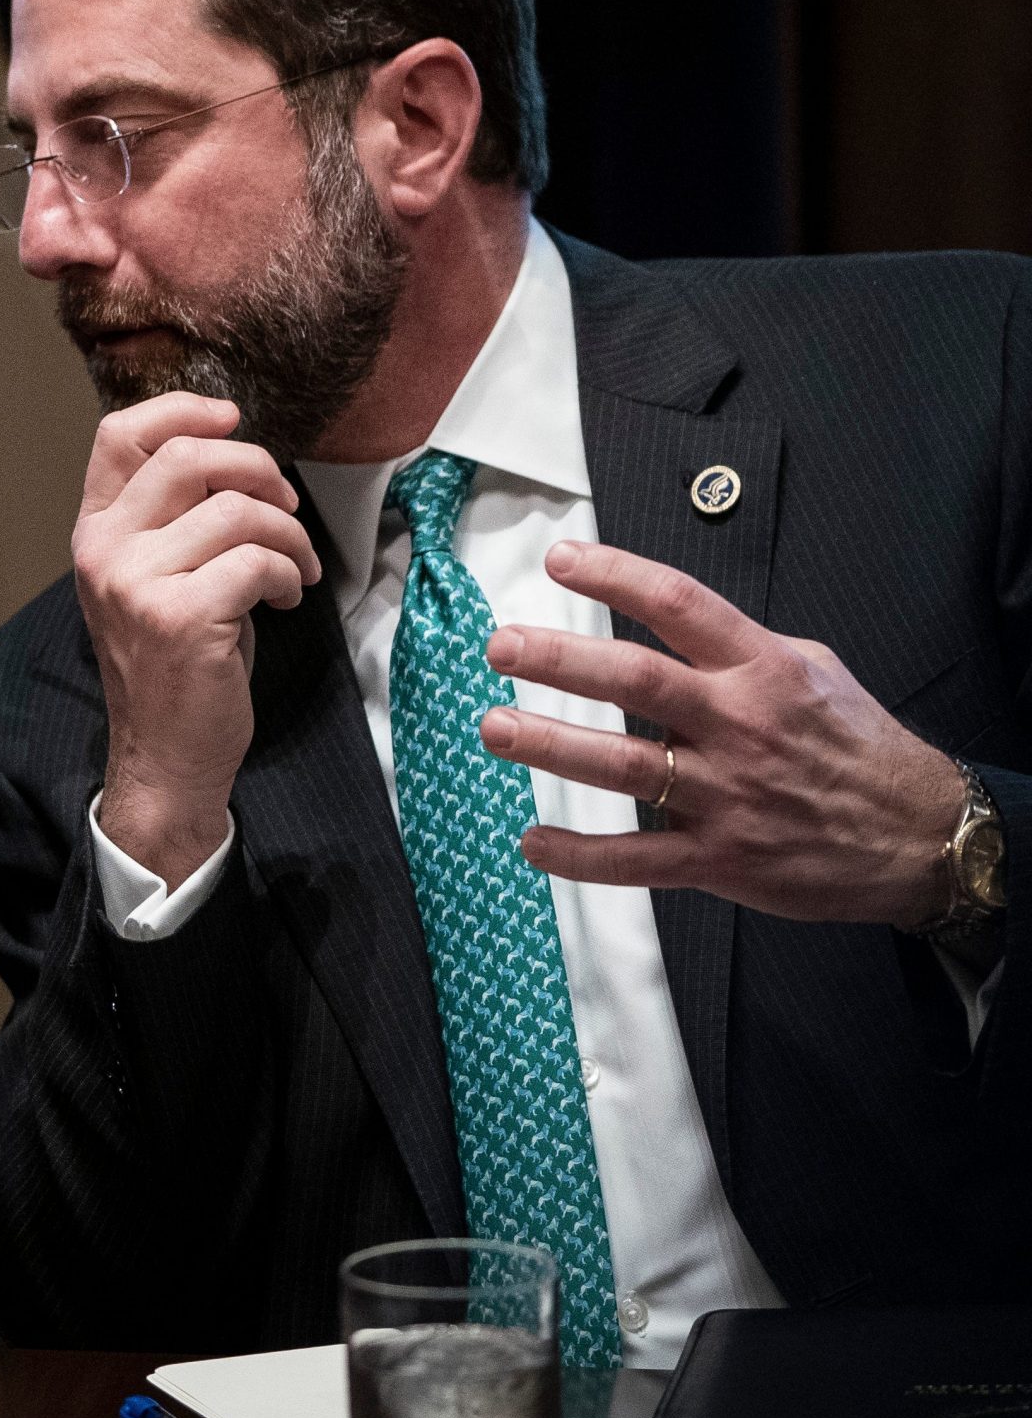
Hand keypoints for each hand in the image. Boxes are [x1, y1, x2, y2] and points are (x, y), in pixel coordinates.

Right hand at [74, 392, 323, 885]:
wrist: (165, 757)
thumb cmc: (174, 667)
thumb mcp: (153, 580)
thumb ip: (172, 519)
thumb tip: (236, 457)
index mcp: (94, 534)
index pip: (118, 436)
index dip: (181, 411)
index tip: (233, 419)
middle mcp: (105, 552)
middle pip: (186, 457)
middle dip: (257, 469)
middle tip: (286, 505)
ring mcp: (137, 583)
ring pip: (236, 510)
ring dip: (288, 534)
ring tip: (296, 569)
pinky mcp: (180, 616)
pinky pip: (258, 560)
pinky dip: (290, 574)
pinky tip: (286, 599)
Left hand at [480, 540, 962, 925]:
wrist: (920, 836)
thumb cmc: (858, 749)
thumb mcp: (815, 672)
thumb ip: (740, 647)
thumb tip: (671, 619)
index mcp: (763, 669)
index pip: (680, 604)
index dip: (616, 574)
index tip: (559, 558)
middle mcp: (740, 724)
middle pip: (637, 680)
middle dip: (561, 660)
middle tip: (503, 645)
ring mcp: (728, 793)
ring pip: (626, 766)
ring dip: (552, 745)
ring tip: (497, 728)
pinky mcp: (722, 857)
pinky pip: (637, 859)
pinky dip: (580, 856)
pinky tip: (534, 842)